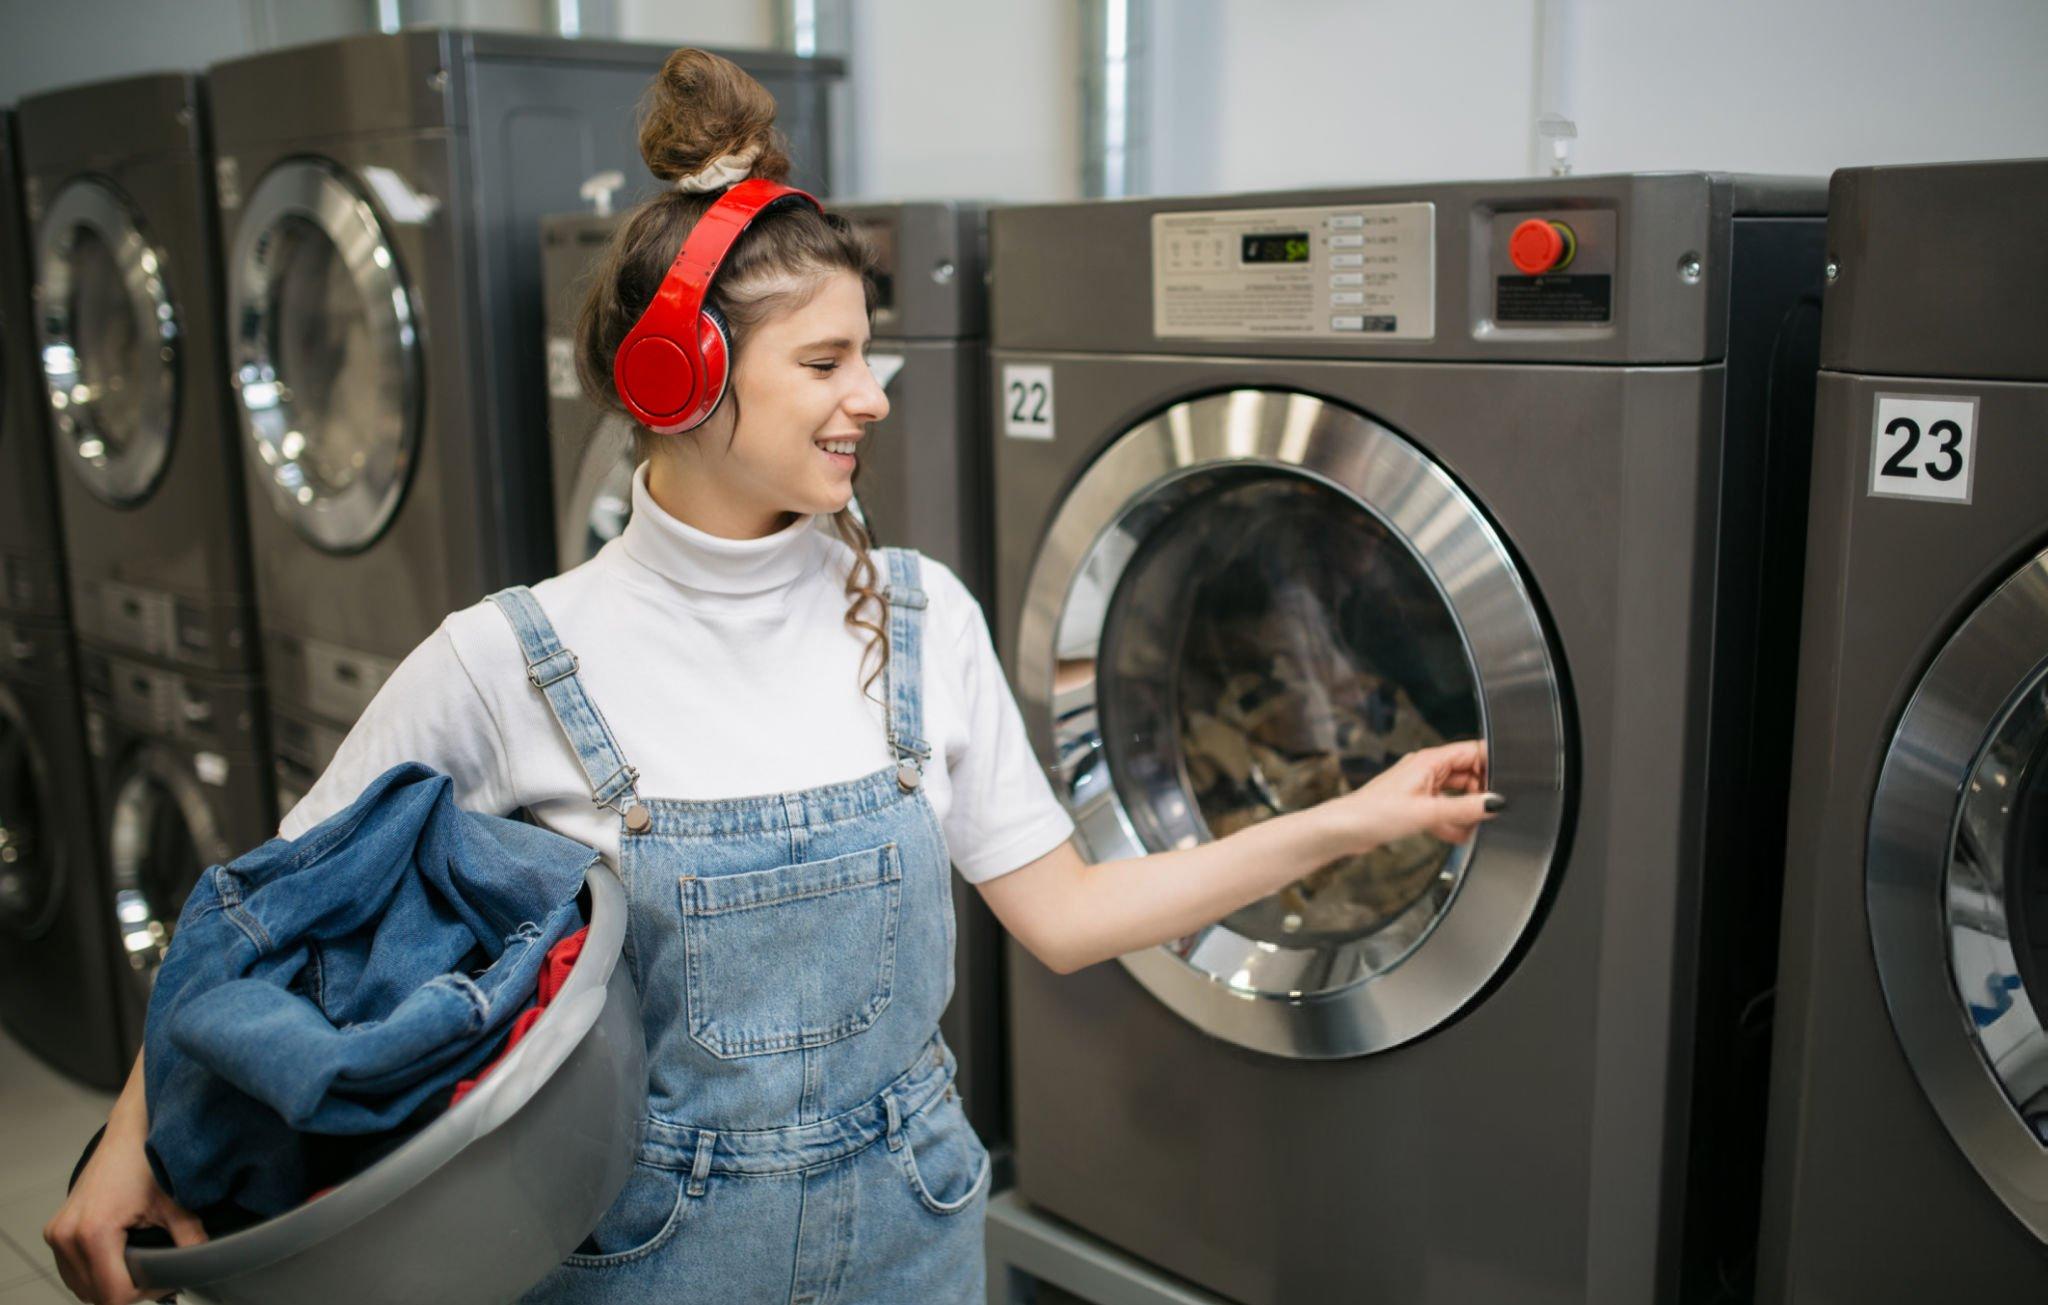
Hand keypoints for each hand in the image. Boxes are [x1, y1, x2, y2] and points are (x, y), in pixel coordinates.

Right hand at [44, 1110, 205, 1304]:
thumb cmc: (150, 1161)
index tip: (167, 1281)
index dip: (145, 1294)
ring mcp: (57, 1233)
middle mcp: (67, 1235)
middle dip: (129, 1291)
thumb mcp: (176, 1204)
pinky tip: (121, 1259)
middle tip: (158, 1274)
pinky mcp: (55, 1230)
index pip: (114, 1294)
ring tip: (141, 1266)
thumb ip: (190, 1240)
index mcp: (93, 1232)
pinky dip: (94, 1273)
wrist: (130, 1131)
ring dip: (109, 1285)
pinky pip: (72, 1271)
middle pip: (95, 1295)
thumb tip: (203, 1267)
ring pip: (81, 1286)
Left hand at [1314, 740, 1499, 855]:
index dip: (1492, 766)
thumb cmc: (1373, 814)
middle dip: (1481, 793)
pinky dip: (1451, 821)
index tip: (1506, 785)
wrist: (1343, 830)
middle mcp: (1426, 769)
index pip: (1473, 752)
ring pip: (1457, 794)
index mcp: (1429, 760)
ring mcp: (1421, 787)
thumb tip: (1495, 802)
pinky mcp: (1414, 804)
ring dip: (1466, 811)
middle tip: (1489, 813)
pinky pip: (1443, 809)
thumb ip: (1464, 809)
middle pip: (1468, 774)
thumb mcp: (1426, 812)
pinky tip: (1457, 835)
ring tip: (1473, 828)